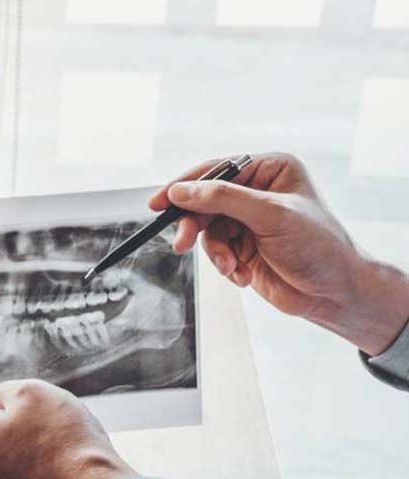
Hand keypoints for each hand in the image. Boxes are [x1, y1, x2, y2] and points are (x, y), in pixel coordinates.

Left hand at [0, 380, 136, 478]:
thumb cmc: (60, 438)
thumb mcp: (30, 392)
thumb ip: (5, 392)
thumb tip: (0, 403)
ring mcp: (5, 471)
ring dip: (9, 417)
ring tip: (40, 403)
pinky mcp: (28, 477)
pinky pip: (20, 448)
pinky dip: (30, 432)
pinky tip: (55, 423)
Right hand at [153, 152, 408, 355]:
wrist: (334, 293)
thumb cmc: (318, 247)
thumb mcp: (269, 215)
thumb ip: (222, 199)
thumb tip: (180, 191)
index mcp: (271, 169)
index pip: (217, 169)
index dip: (186, 186)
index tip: (159, 203)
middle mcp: (258, 191)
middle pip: (206, 201)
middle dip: (196, 226)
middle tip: (182, 244)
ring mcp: (250, 220)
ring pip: (208, 230)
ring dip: (216, 253)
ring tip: (232, 267)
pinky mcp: (244, 246)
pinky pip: (216, 251)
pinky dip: (224, 265)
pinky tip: (243, 274)